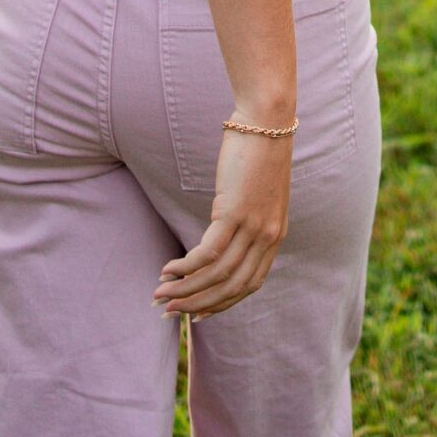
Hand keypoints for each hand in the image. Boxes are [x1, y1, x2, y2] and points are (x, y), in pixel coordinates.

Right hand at [152, 124, 292, 317]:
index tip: (199, 315)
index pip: (249, 285)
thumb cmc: (259, 151)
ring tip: (161, 294)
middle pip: (231, 287)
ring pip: (216, 275)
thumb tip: (222, 233)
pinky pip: (207, 253)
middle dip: (199, 305)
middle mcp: (267, 237)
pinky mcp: (235, 213)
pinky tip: (169, 270)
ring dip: (186, 290)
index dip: (222, 304)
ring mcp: (252, 227)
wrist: (267, 121)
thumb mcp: (258, 194)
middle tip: (171, 312)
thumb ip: (247, 220)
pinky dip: (186, 267)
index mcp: (275, 236)